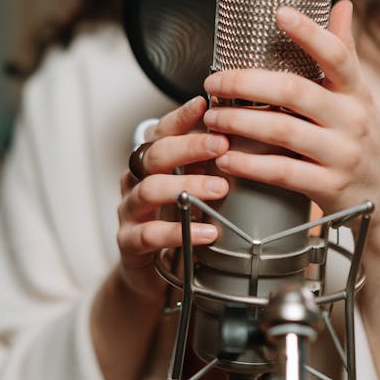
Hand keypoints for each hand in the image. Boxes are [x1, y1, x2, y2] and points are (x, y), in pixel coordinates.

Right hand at [116, 96, 228, 299]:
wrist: (156, 275)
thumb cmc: (181, 221)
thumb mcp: (197, 187)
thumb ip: (212, 163)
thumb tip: (250, 133)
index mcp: (153, 161)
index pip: (162, 130)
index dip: (181, 116)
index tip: (204, 104)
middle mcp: (137, 180)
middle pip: (155, 153)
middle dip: (189, 146)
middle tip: (222, 145)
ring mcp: (130, 210)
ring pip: (150, 189)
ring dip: (187, 186)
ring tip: (220, 189)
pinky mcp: (128, 243)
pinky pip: (149, 234)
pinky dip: (178, 233)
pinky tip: (207, 233)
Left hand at [203, 1, 379, 255]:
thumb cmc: (366, 144)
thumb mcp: (361, 99)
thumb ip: (346, 54)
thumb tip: (342, 6)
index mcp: (356, 93)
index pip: (337, 55)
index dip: (309, 33)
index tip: (280, 14)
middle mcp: (351, 120)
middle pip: (294, 91)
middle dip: (246, 83)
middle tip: (212, 82)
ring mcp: (342, 154)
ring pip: (282, 131)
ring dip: (239, 123)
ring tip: (212, 119)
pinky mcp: (330, 187)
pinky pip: (282, 172)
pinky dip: (249, 166)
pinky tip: (225, 160)